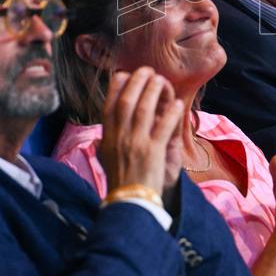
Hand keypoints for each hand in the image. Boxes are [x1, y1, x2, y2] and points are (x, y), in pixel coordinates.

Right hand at [98, 68, 184, 196]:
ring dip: (153, 91)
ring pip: (144, 109)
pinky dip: (171, 113)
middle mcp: (119, 138)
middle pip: (127, 102)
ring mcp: (136, 144)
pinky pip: (163, 126)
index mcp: (107, 139)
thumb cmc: (120, 182)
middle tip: (146, 71)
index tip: (123, 74)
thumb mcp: (105, 162)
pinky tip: (177, 103)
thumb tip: (97, 137)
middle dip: (136, 82)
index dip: (116, 87)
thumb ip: (103, 146)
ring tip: (161, 80)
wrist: (130, 204)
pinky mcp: (153, 152)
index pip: (108, 106)